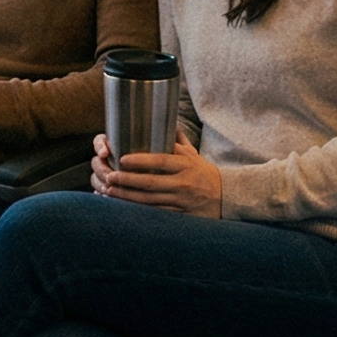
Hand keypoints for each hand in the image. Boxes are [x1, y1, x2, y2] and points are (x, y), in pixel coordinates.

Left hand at [91, 134, 222, 216]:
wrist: (227, 196)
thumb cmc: (204, 173)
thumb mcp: (194, 155)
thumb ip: (177, 141)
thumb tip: (164, 121)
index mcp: (186, 165)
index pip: (160, 161)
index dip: (140, 161)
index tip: (122, 159)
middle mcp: (184, 182)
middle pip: (151, 182)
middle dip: (127, 180)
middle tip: (110, 176)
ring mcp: (182, 200)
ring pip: (150, 200)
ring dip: (128, 196)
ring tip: (110, 190)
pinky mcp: (181, 215)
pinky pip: (156, 213)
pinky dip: (139, 210)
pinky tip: (124, 206)